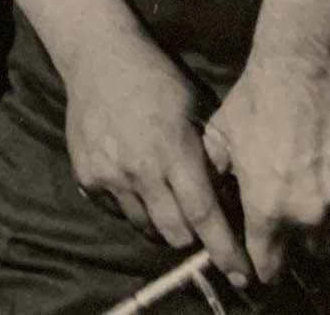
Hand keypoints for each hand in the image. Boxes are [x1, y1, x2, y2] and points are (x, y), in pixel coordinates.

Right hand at [60, 28, 254, 289]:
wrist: (98, 56)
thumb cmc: (156, 79)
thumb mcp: (197, 109)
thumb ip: (211, 155)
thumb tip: (233, 199)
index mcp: (174, 150)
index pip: (204, 216)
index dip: (226, 250)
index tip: (243, 272)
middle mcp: (140, 168)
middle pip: (175, 233)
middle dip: (194, 237)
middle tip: (201, 225)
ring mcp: (109, 173)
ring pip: (145, 226)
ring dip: (161, 222)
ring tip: (166, 199)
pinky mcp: (86, 175)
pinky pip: (116, 210)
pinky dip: (131, 205)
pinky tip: (136, 180)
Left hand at [204, 49, 329, 282]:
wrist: (304, 64)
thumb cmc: (259, 97)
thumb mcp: (220, 137)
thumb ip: (216, 178)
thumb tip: (209, 203)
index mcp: (268, 207)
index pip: (269, 264)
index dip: (266, 264)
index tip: (268, 263)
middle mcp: (311, 212)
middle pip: (313, 248)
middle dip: (305, 230)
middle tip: (299, 196)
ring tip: (324, 170)